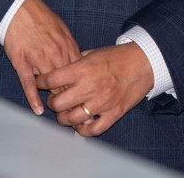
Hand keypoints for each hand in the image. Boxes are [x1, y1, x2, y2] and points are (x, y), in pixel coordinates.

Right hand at [2, 0, 79, 114]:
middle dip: (72, 97)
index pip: (79, 74)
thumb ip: (71, 48)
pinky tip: (38, 110)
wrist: (20, 9)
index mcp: (67, 47)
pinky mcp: (22, 62)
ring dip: (55, 99)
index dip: (83, 87)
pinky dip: (33, 98)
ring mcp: (38, 60)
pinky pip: (29, 84)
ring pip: (50, 85)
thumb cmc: (42, 18)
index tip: (86, 98)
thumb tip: (80, 61)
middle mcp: (55, 55)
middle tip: (77, 113)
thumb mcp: (63, 30)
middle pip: (67, 82)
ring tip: (61, 114)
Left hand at [37, 43, 153, 135]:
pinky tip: (81, 125)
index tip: (39, 83)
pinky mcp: (114, 113)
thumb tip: (58, 69)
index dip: (41, 82)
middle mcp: (90, 86)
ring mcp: (102, 102)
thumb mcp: (93, 52)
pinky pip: (93, 130)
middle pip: (58, 103)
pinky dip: (84, 130)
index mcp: (83, 69)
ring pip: (72, 119)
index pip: (52, 79)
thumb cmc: (118, 56)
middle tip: (54, 100)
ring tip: (65, 114)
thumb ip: (75, 62)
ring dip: (64, 118)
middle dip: (52, 103)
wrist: (144, 62)